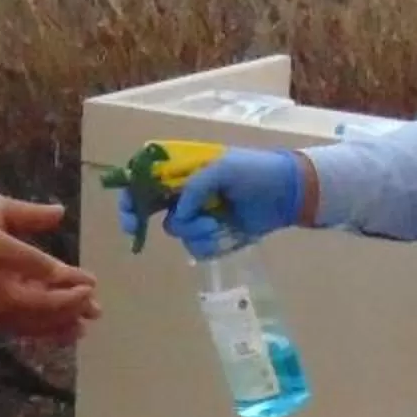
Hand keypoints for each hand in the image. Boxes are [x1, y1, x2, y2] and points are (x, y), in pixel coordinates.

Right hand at [0, 219, 98, 340]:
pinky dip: (35, 327)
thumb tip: (63, 273)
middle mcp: (0, 316)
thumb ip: (32, 259)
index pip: (51, 301)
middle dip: (71, 315)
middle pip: (44, 320)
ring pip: (30, 329)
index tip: (93, 285)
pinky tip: (40, 325)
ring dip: (55, 327)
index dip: (75, 295)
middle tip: (96, 312)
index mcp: (8, 296)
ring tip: (77, 329)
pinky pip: (15, 328)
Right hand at [125, 150, 303, 256]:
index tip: (129, 207)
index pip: (148, 176)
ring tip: (217, 223)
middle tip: (135, 228)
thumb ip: (195, 187)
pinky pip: (196, 246)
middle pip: (149, 206)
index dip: (132, 191)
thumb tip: (179, 212)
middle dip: (138, 217)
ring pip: (176, 230)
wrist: (288, 194)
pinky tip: (224, 234)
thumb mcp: (223, 169)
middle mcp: (187, 192)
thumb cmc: (256, 172)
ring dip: (193, 230)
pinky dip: (207, 244)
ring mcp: (199, 215)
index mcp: (187, 169)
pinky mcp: (213, 235)